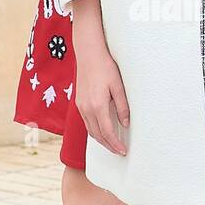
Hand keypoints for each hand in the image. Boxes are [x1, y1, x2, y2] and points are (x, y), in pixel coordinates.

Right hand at [72, 0, 129, 155]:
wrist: (88, 53)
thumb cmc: (106, 66)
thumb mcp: (118, 86)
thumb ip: (122, 106)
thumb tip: (125, 124)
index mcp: (97, 105)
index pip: (107, 132)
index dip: (115, 144)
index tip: (123, 151)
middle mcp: (87, 109)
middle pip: (97, 135)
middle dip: (108, 146)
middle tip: (119, 152)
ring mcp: (81, 106)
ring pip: (90, 130)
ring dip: (101, 140)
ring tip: (112, 144)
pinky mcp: (79, 103)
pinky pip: (86, 122)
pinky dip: (95, 130)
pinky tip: (103, 130)